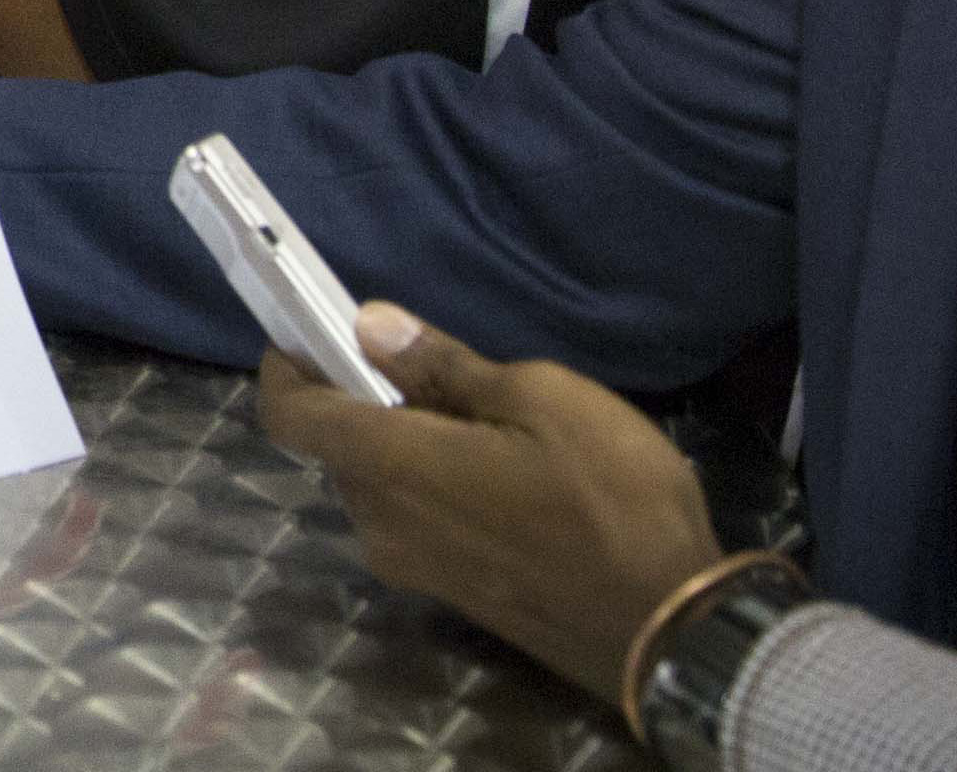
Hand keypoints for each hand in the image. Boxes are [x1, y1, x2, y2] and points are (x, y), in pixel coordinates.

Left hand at [255, 306, 725, 708]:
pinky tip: (498, 470)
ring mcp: (416, 569)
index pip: (291, 417)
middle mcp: (382, 526)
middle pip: (340, 448)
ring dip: (404, 444)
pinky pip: (415, 521)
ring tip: (482, 416)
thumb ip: (445, 367)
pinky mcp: (452, 595)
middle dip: (363, 400)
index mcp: (391, 469)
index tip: (303, 332)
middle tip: (425, 364)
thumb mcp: (542, 401)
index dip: (285, 369)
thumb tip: (370, 327)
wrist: (671, 629)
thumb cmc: (611, 499)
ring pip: (380, 485)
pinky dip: (431, 483)